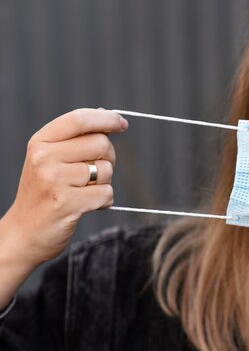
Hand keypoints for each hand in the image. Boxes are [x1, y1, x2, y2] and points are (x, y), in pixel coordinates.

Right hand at [2, 108, 127, 265]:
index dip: (107, 119)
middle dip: (108, 158)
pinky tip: (86, 205)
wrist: (25, 232)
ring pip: (106, 170)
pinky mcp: (66, 203)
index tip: (121, 124)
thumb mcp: (52, 158)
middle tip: (94, 172)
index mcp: (40, 142)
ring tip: (84, 191)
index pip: (79, 119)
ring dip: (105, 182)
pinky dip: (104, 200)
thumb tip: (111, 118)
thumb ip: (78, 138)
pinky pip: (107, 193)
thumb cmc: (46, 192)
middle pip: (101, 143)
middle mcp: (44, 158)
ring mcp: (54, 180)